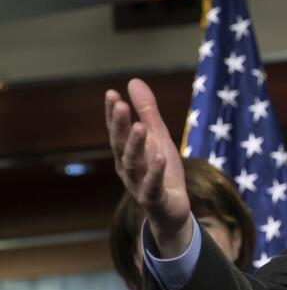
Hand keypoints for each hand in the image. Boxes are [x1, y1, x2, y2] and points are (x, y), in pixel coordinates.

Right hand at [106, 79, 192, 255]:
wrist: (173, 209)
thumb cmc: (163, 171)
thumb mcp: (159, 138)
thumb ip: (147, 113)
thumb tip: (133, 81)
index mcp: (126, 152)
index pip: (116, 130)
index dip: (112, 114)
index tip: (111, 93)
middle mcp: (127, 167)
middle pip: (120, 145)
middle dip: (119, 125)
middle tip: (120, 105)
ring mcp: (138, 184)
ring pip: (133, 164)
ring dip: (136, 145)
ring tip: (140, 127)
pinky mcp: (154, 198)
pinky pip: (152, 185)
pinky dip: (155, 171)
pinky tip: (160, 156)